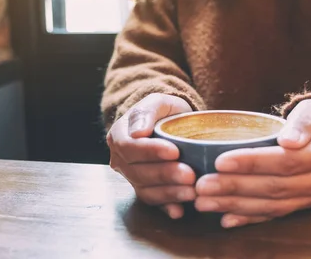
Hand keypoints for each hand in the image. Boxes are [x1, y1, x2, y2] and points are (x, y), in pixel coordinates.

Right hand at [107, 93, 196, 218]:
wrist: (170, 123)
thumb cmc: (163, 111)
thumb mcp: (157, 101)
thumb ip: (146, 112)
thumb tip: (137, 132)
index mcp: (119, 135)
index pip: (129, 147)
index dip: (151, 151)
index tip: (174, 151)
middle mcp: (120, 159)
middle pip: (138, 172)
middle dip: (165, 174)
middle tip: (190, 175)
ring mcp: (131, 177)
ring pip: (145, 190)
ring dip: (169, 193)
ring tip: (192, 191)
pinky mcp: (145, 190)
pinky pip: (153, 202)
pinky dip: (166, 207)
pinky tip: (180, 210)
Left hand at [195, 99, 310, 227]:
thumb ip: (303, 121)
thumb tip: (288, 140)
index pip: (285, 161)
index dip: (251, 162)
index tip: (219, 161)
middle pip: (274, 187)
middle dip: (235, 187)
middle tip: (202, 185)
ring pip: (272, 205)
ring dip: (235, 205)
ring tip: (204, 202)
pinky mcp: (303, 206)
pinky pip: (275, 215)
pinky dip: (249, 219)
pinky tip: (225, 219)